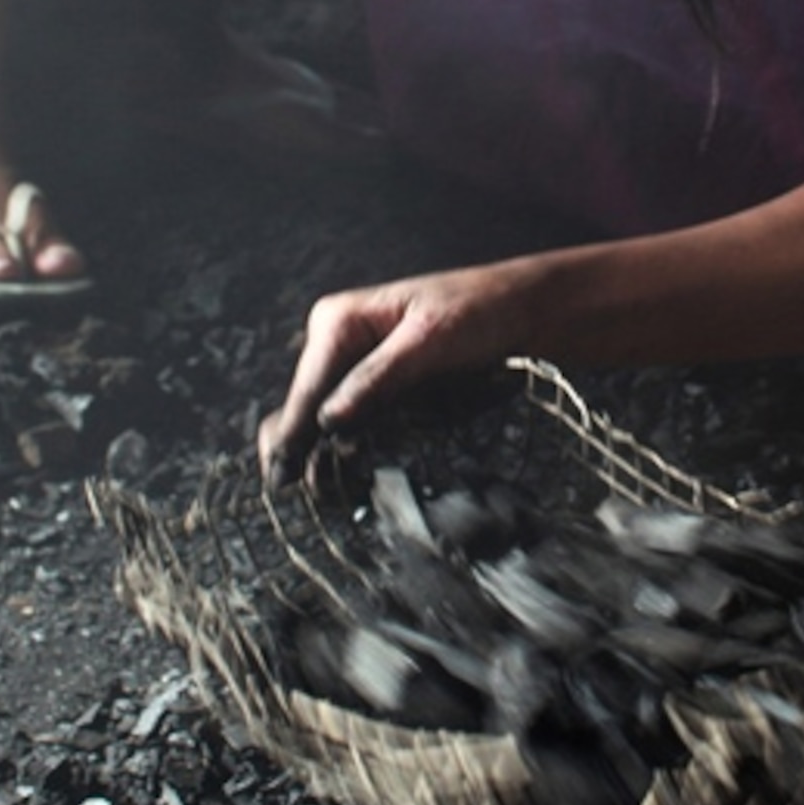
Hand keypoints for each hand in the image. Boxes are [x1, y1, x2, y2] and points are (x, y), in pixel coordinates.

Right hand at [259, 264, 533, 478]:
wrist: (521, 310)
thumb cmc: (480, 311)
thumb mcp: (430, 341)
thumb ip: (378, 377)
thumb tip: (330, 419)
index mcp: (340, 321)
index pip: (308, 386)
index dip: (294, 433)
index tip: (282, 475)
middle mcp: (339, 342)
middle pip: (309, 406)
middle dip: (302, 447)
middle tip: (296, 493)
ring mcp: (358, 366)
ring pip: (326, 418)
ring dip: (323, 452)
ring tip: (318, 494)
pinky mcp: (379, 386)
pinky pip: (354, 420)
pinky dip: (348, 446)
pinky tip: (343, 475)